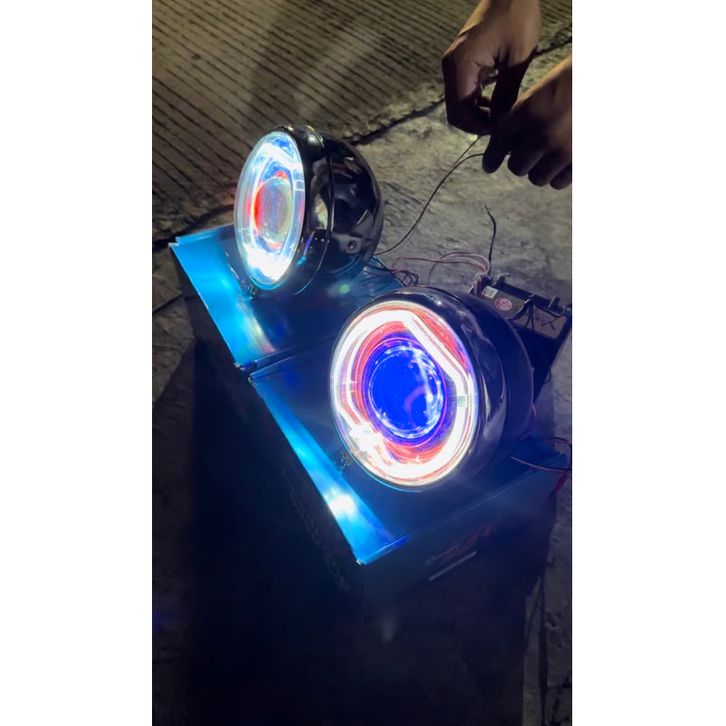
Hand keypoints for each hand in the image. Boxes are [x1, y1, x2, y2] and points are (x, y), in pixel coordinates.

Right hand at [442, 0, 540, 134]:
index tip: (500, 129)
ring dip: (475, 114)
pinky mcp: (459, 61)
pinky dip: (474, 102)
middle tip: (500, 126)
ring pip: (457, 104)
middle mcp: (450, 67)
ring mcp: (453, 64)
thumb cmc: (517, 18)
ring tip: (499, 115)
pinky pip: (461, 91)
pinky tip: (493, 102)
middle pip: (455, 112)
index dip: (479, 126)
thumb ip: (507, 94)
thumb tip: (503, 123)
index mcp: (461, 66)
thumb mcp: (517, 60)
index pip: (461, 111)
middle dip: (475, 124)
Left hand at [483, 55, 571, 188]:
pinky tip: (564, 164)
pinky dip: (558, 176)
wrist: (613, 78)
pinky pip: (558, 183)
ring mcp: (561, 151)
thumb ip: (524, 116)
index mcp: (527, 111)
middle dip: (521, 161)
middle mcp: (540, 134)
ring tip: (549, 159)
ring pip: (536, 178)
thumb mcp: (543, 89)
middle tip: (529, 154)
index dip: (491, 158)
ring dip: (539, 170)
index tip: (489, 166)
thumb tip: (509, 144)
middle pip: (516, 167)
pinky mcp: (580, 162)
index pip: (499, 144)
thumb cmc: (577, 78)